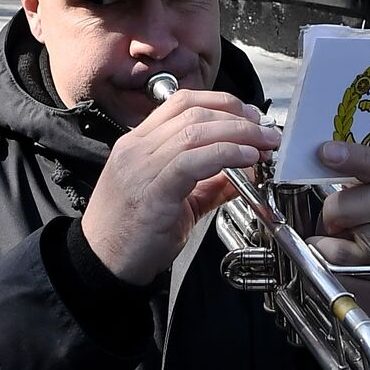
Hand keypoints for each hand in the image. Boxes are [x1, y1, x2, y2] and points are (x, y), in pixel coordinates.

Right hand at [82, 89, 279, 285]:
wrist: (103, 267)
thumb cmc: (133, 236)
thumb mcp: (177, 201)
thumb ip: (210, 183)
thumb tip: (247, 171)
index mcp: (138, 144)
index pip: (182, 103)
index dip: (222, 103)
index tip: (250, 115)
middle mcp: (136, 149)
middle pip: (193, 112)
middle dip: (238, 117)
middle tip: (266, 132)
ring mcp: (140, 167)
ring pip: (196, 131)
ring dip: (239, 134)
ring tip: (263, 145)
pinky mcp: (152, 191)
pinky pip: (193, 161)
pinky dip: (226, 154)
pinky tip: (246, 160)